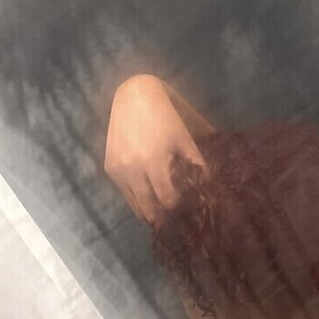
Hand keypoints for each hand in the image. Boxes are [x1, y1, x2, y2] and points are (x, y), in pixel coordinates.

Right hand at [104, 74, 205, 223]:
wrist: (133, 96)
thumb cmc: (166, 117)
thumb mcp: (185, 140)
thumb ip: (196, 166)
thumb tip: (208, 191)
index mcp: (153, 162)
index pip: (167, 201)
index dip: (178, 208)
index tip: (187, 210)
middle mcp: (132, 169)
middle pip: (150, 210)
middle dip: (164, 218)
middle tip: (176, 221)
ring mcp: (119, 170)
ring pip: (136, 207)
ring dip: (150, 212)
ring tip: (164, 214)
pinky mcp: (110, 168)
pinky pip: (126, 195)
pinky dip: (138, 200)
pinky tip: (150, 197)